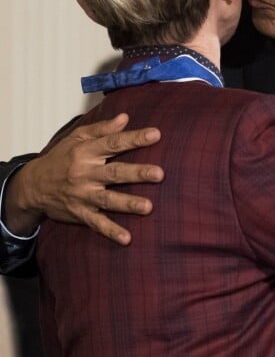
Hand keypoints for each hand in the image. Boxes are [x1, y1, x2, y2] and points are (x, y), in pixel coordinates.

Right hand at [3, 113, 162, 244]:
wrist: (32, 186)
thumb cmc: (60, 157)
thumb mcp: (77, 137)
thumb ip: (102, 128)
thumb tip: (125, 117)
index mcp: (86, 152)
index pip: (114, 143)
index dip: (135, 138)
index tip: (156, 134)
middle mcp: (85, 173)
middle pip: (115, 173)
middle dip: (137, 173)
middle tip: (159, 173)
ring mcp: (83, 195)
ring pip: (109, 199)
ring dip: (128, 203)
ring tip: (149, 207)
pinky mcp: (80, 213)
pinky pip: (97, 224)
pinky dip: (111, 231)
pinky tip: (127, 238)